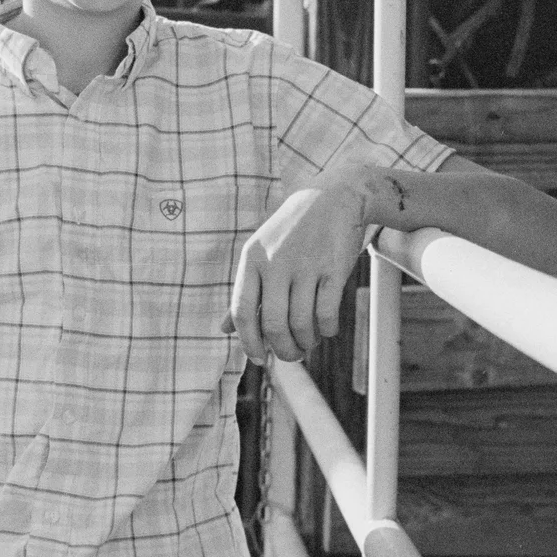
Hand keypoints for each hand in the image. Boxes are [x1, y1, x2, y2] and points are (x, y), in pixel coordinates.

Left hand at [224, 169, 367, 361]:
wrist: (332, 198)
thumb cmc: (291, 233)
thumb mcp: (260, 255)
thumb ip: (245, 292)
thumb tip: (223, 329)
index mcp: (252, 259)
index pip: (241, 310)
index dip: (247, 341)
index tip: (258, 358)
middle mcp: (275, 261)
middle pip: (272, 323)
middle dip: (282, 349)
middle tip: (291, 355)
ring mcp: (305, 264)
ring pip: (300, 322)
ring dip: (305, 341)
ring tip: (308, 342)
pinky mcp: (334, 268)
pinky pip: (326, 312)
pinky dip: (326, 330)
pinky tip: (326, 330)